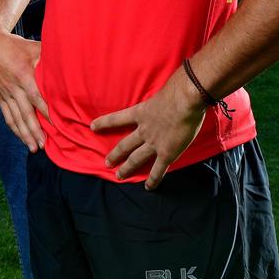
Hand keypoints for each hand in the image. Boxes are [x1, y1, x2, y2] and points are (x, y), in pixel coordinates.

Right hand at [0, 25, 49, 152]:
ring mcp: (4, 93)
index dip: (44, 112)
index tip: (55, 125)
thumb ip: (48, 57)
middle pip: (25, 113)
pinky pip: (7, 115)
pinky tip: (21, 138)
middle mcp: (13, 87)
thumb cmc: (14, 45)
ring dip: (24, 134)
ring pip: (15, 118)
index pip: (35, 97)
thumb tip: (68, 61)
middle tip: (44, 145)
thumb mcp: (33, 47)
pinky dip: (14, 128)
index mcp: (23, 75)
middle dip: (35, 130)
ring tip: (34, 148)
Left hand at [91, 73, 204, 189]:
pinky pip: (158, 170)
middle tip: (106, 163)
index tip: (92, 126)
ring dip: (127, 168)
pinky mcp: (167, 153)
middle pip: (125, 144)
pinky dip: (153, 180)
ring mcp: (154, 143)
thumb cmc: (178, 90)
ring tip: (118, 176)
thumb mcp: (163, 90)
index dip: (104, 123)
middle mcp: (144, 130)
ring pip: (136, 159)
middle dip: (115, 154)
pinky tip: (148, 187)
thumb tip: (169, 90)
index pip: (117, 118)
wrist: (185, 101)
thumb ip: (162, 96)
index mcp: (141, 112)